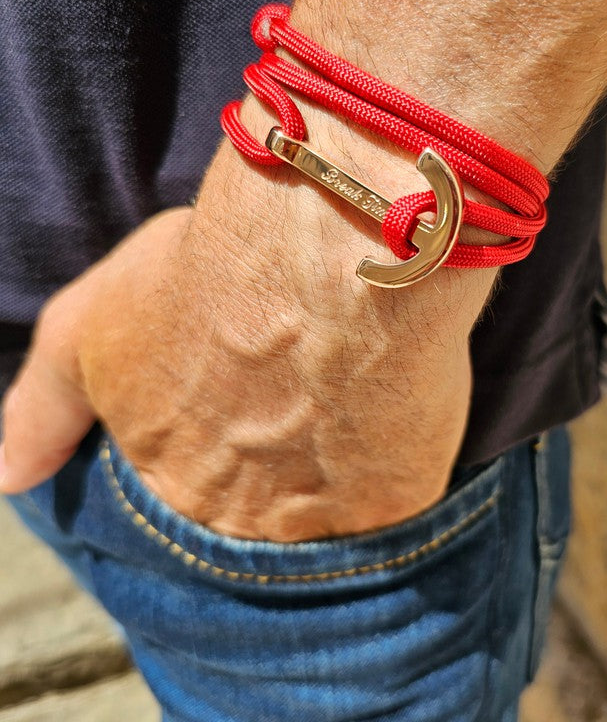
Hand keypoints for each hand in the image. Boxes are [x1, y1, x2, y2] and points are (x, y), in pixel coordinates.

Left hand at [0, 125, 494, 541]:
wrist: (327, 256)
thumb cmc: (210, 275)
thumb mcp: (93, 328)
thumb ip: (45, 406)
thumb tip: (6, 475)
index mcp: (168, 477)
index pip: (185, 497)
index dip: (220, 448)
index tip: (248, 406)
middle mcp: (238, 518)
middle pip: (257, 517)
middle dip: (276, 470)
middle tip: (304, 399)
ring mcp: (319, 521)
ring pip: (328, 514)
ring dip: (338, 467)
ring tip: (350, 396)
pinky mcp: (394, 504)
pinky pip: (394, 496)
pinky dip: (395, 454)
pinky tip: (393, 399)